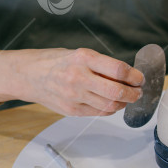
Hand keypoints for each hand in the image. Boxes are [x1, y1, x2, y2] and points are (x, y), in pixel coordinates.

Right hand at [0, 48, 143, 115]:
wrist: (27, 75)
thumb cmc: (56, 62)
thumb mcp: (79, 54)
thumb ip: (101, 65)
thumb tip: (128, 76)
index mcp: (83, 58)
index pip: (118, 69)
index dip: (134, 76)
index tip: (139, 78)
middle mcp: (78, 77)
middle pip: (116, 92)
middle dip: (133, 94)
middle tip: (138, 91)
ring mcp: (74, 96)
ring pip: (110, 105)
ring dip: (124, 103)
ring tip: (127, 97)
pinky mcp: (71, 110)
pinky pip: (99, 113)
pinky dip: (110, 109)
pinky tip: (112, 103)